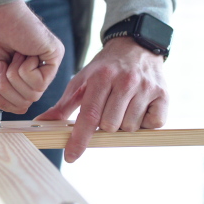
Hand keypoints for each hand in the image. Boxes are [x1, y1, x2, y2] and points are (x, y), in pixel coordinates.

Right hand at [0, 0, 63, 113]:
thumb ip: (4, 91)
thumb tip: (19, 108)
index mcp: (20, 73)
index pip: (19, 104)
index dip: (2, 102)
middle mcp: (36, 69)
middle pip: (25, 102)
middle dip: (6, 88)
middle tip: (0, 64)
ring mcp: (46, 62)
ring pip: (32, 95)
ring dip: (13, 77)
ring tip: (11, 55)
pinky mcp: (55, 55)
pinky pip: (39, 83)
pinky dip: (24, 69)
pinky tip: (22, 50)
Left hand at [36, 37, 168, 161]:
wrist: (136, 46)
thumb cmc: (104, 68)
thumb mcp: (81, 81)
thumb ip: (63, 105)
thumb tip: (40, 124)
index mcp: (101, 78)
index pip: (89, 115)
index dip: (79, 139)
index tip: (71, 157)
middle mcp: (125, 81)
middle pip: (110, 126)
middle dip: (104, 127)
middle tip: (107, 111)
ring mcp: (146, 88)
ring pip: (130, 128)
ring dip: (123, 125)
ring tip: (123, 107)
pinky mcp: (164, 95)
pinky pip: (152, 125)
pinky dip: (144, 124)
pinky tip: (138, 108)